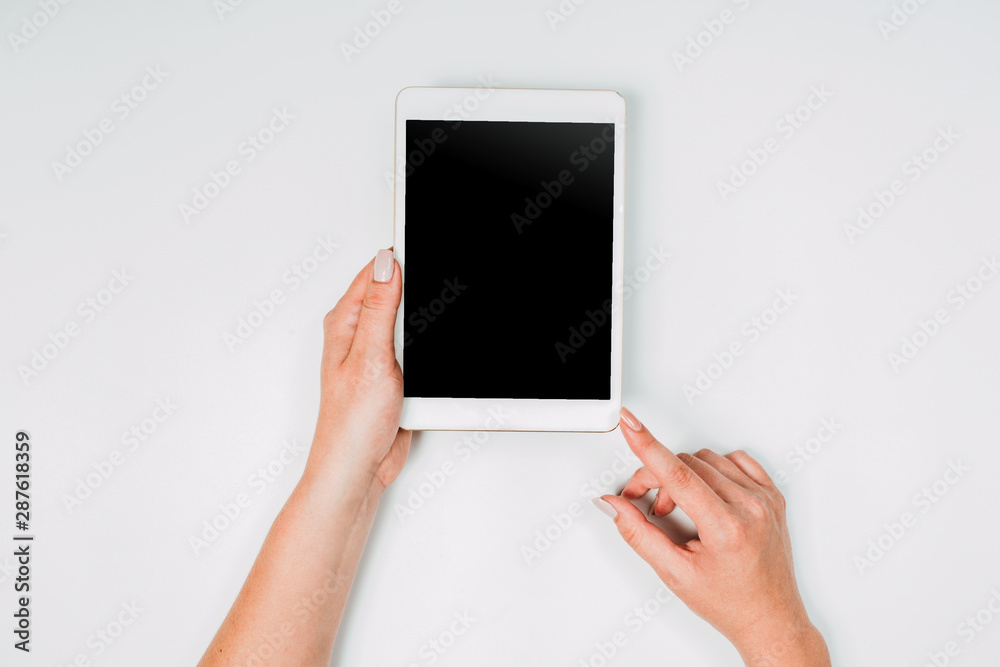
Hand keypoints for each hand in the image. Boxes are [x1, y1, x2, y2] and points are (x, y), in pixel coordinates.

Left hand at [305, 249, 410, 493]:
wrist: (358, 468)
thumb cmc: (351, 423)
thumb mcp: (369, 357)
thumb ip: (379, 308)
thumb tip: (386, 264)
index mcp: (345, 321)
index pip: (376, 272)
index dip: (402, 259)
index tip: (427, 251)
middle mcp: (357, 333)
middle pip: (395, 292)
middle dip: (417, 290)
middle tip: (439, 288)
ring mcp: (375, 353)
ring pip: (409, 322)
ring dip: (423, 325)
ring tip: (433, 328)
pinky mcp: (393, 374)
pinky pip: (416, 349)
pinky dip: (427, 350)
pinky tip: (430, 357)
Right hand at [594, 408, 829, 666]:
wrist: (769, 619)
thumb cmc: (729, 603)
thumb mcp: (674, 574)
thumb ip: (638, 534)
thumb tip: (613, 505)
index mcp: (727, 528)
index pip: (677, 475)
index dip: (647, 446)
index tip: (630, 423)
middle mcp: (751, 508)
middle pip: (686, 464)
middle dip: (658, 479)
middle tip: (649, 505)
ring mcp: (765, 500)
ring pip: (707, 459)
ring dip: (684, 476)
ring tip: (680, 508)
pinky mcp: (773, 496)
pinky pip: (736, 460)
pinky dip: (713, 470)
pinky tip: (707, 494)